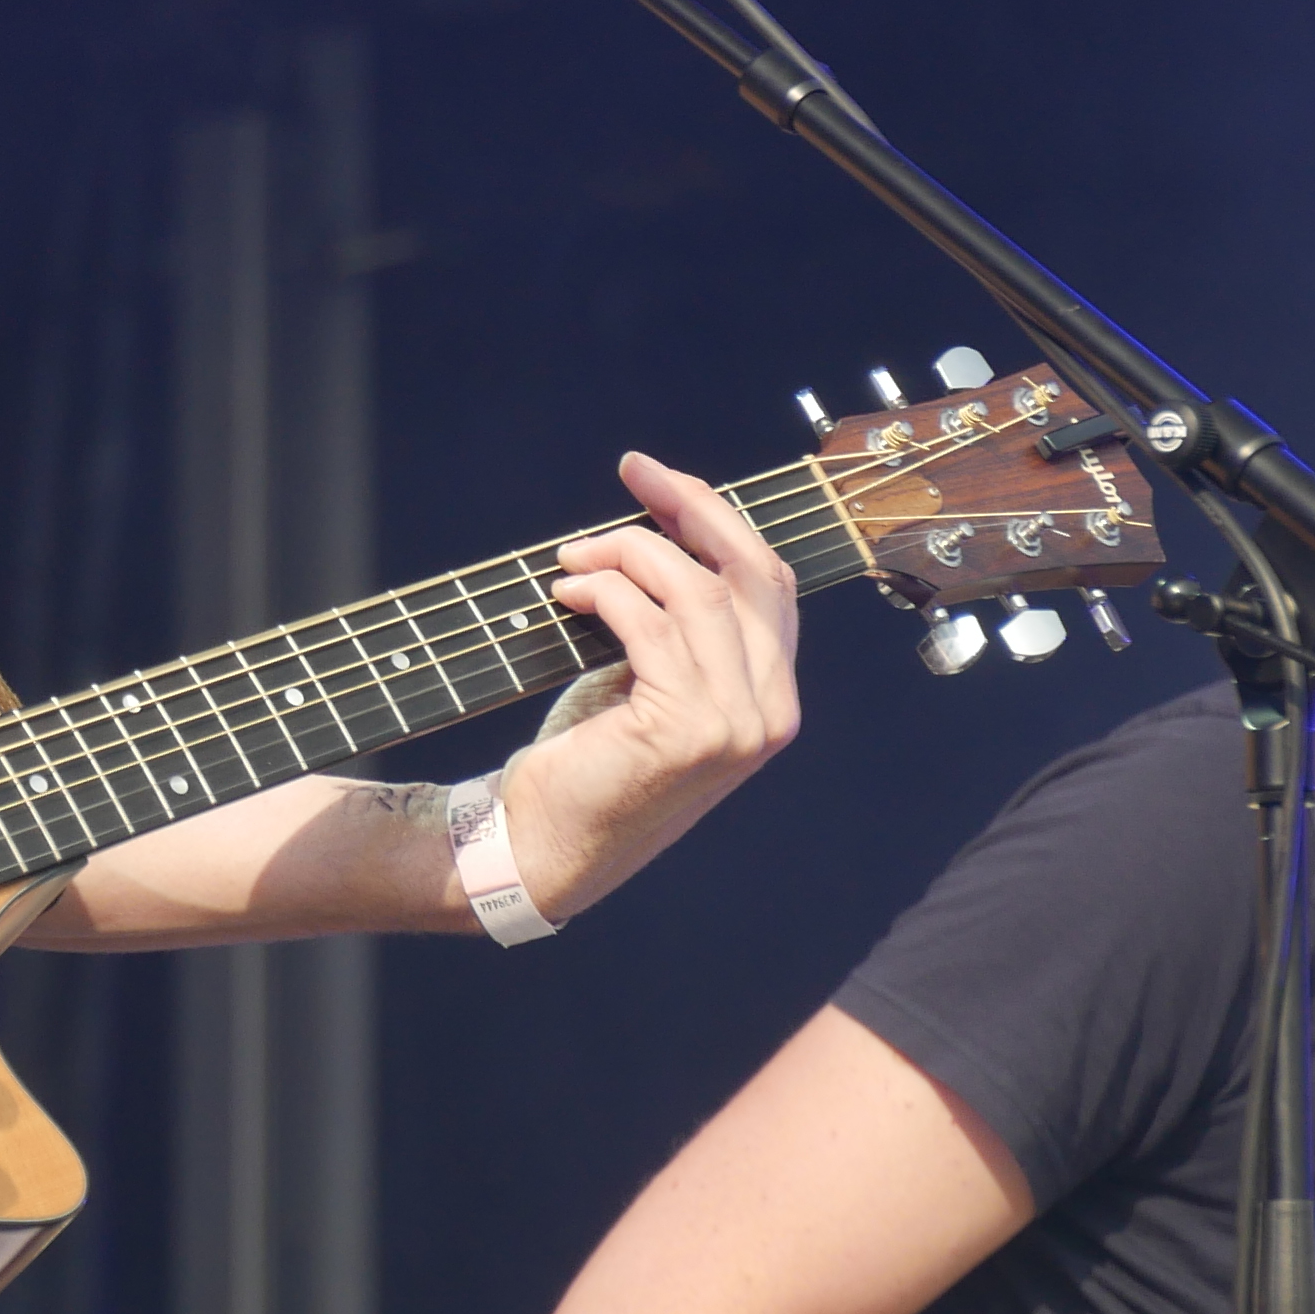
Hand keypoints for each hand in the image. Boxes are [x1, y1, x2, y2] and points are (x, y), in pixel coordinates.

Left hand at [505, 449, 802, 923]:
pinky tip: (568, 595)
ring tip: (573, 560)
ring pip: (696, 591)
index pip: (770, 582)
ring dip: (626, 553)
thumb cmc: (589, 756)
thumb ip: (681, 624)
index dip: (718, 518)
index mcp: (772, 695)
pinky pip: (650, 625)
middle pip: (750, 572)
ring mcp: (738, 726)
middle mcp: (772, 711)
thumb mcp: (649, 678)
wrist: (542, 843)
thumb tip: (663, 526)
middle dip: (689, 507)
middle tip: (633, 470)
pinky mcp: (689, 731)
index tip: (661, 478)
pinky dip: (605, 593)